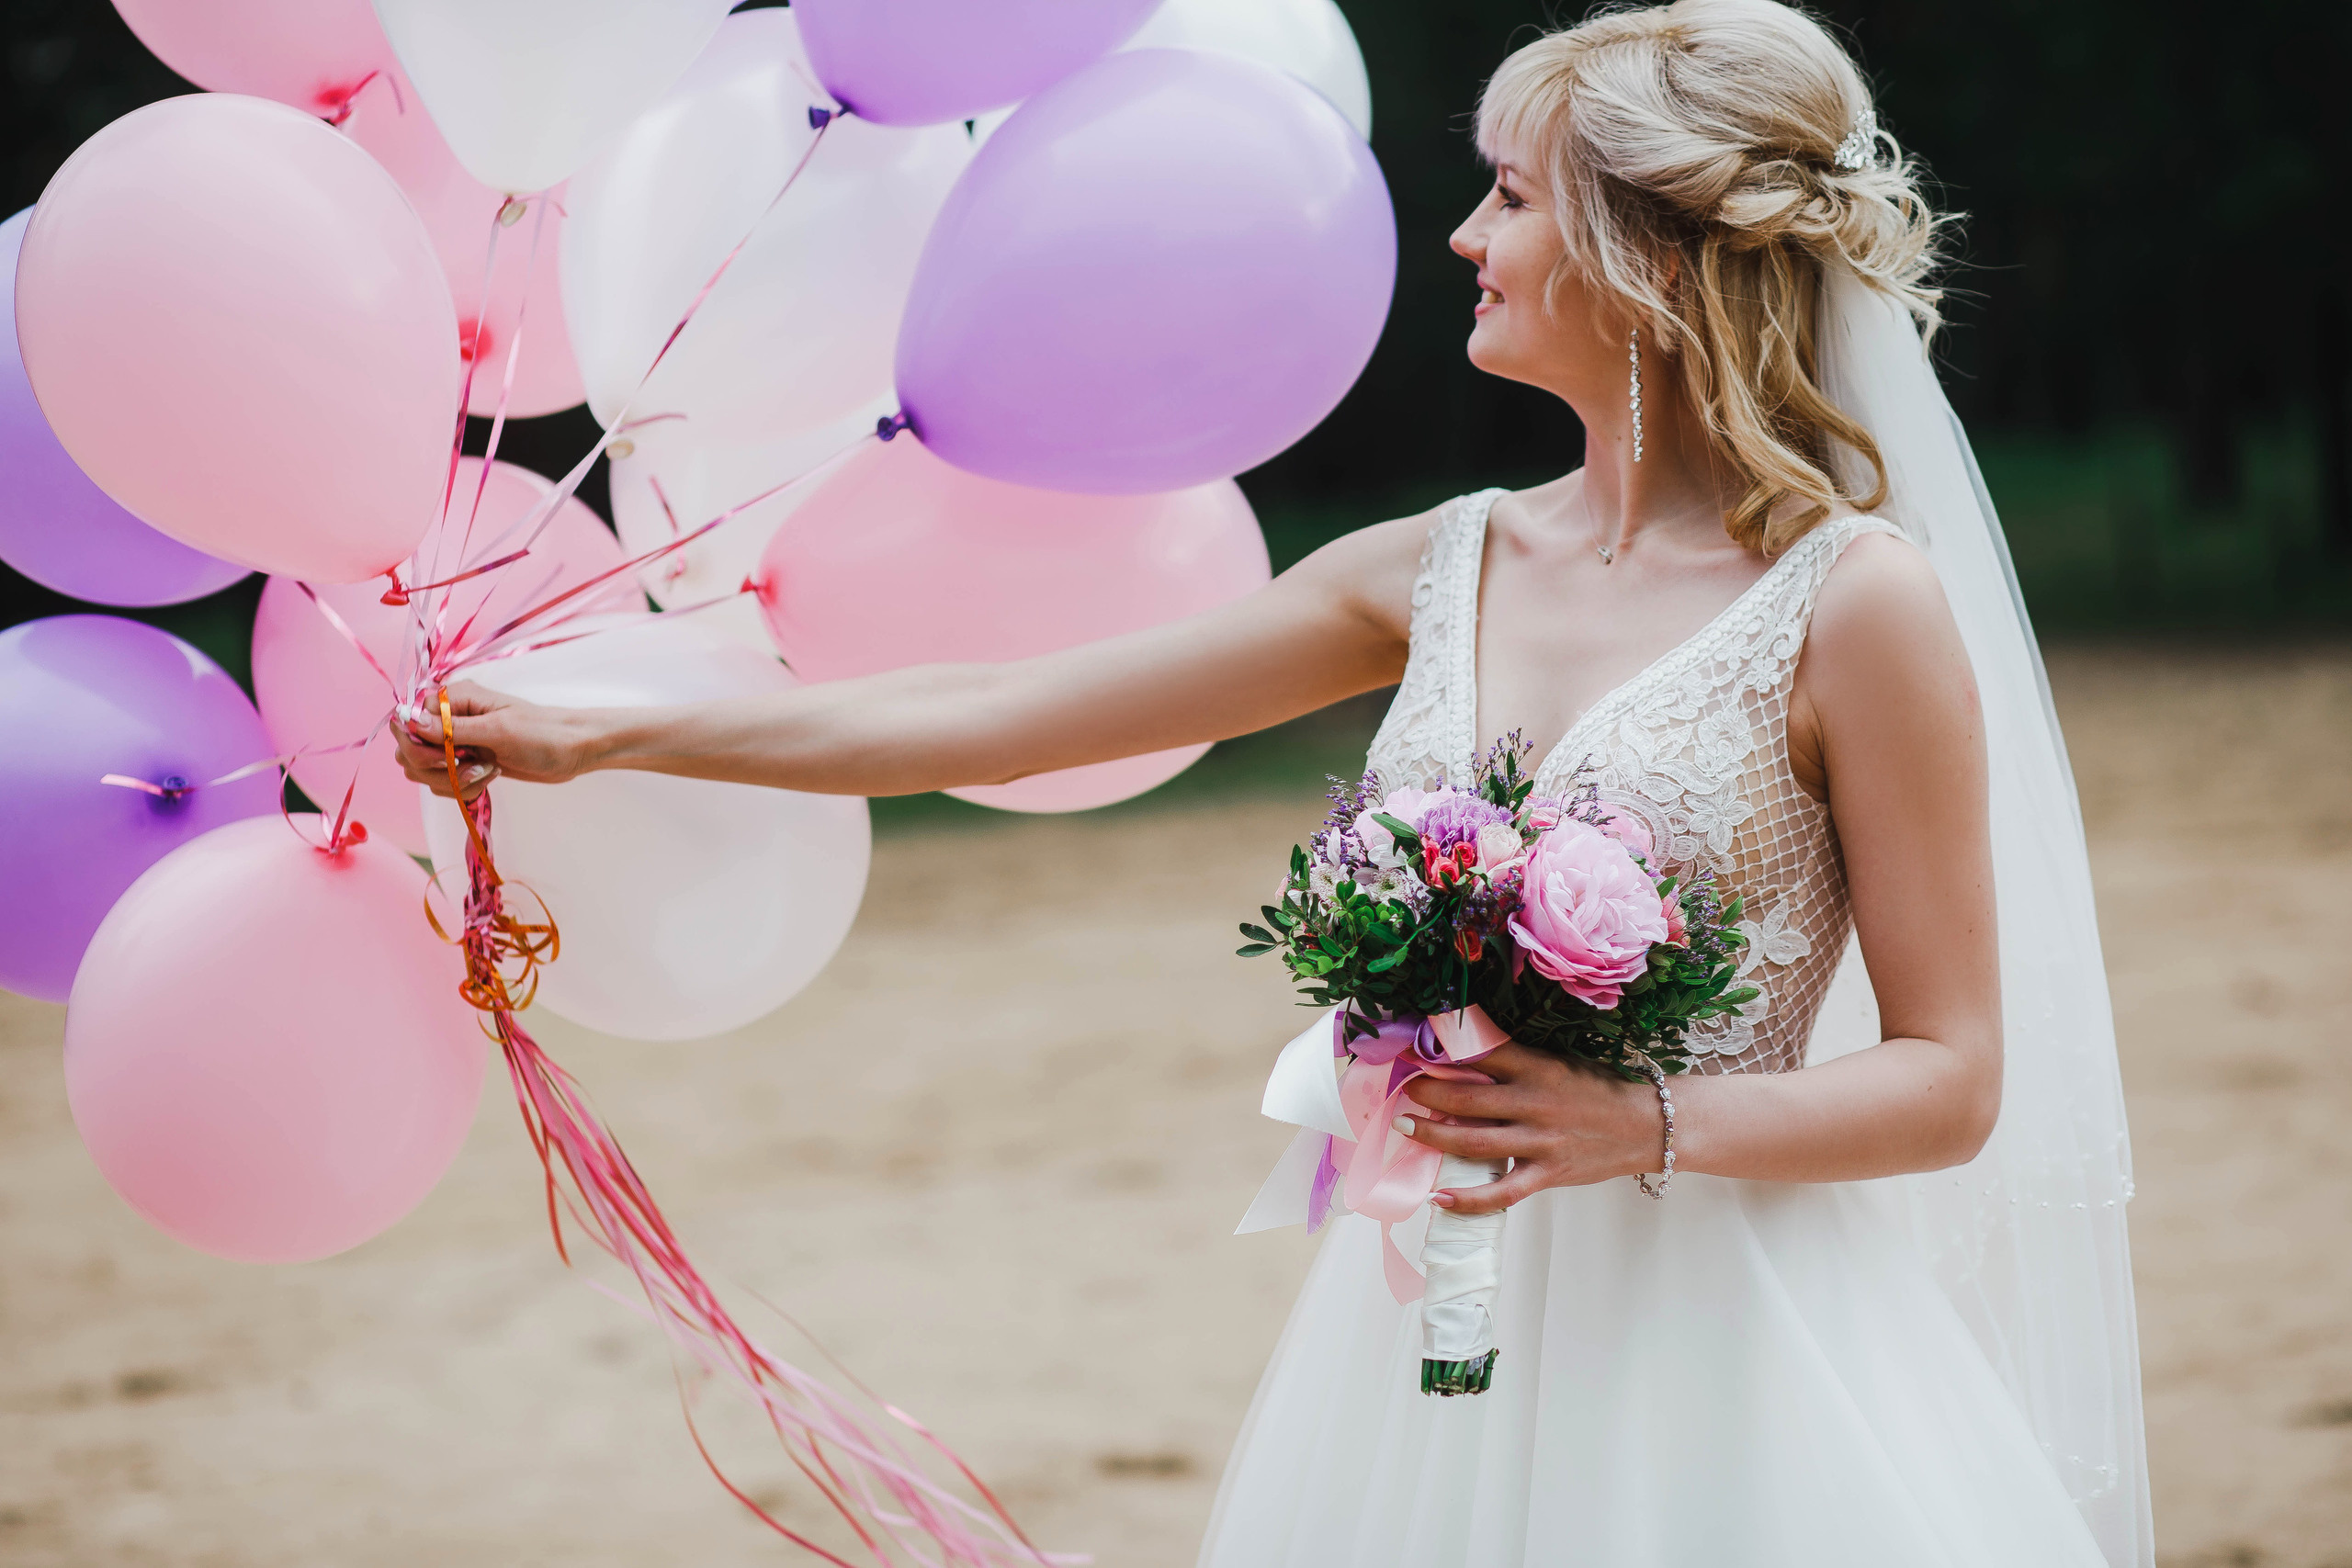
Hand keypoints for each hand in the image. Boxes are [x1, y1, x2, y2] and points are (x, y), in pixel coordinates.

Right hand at [393, 680, 601, 800]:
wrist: (572, 752)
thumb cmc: (542, 733)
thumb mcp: (498, 730)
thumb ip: (451, 729)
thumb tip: (409, 721)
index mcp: (454, 698)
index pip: (407, 721)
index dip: (419, 745)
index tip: (450, 757)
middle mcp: (448, 718)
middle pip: (408, 751)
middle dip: (436, 768)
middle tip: (473, 766)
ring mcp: (455, 742)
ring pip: (423, 772)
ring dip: (452, 781)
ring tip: (487, 772)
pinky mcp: (464, 763)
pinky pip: (441, 783)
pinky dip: (461, 788)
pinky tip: (489, 778)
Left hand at [1402, 1043, 1667, 1215]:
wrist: (1648, 1126)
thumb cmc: (1599, 1090)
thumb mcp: (1559, 1063)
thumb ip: (1517, 1063)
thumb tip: (1466, 1057)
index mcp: (1537, 1067)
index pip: (1478, 1053)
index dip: (1440, 1050)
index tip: (1412, 1049)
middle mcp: (1534, 1102)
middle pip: (1465, 1097)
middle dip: (1426, 1091)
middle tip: (1403, 1088)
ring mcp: (1540, 1141)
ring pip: (1473, 1141)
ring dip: (1432, 1134)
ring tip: (1405, 1127)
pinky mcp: (1548, 1174)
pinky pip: (1501, 1192)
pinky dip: (1468, 1199)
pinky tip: (1439, 1198)